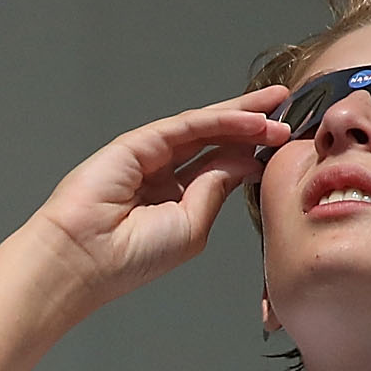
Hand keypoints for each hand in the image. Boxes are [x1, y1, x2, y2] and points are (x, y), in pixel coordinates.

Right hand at [18, 87, 289, 310]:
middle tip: (287, 112)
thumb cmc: (129, 258)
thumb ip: (215, 190)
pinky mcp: (136, 144)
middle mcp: (162, 175)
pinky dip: (220, 120)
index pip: (219, 168)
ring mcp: (148, 156)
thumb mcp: (191, 226)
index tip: (284, 147)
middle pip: (215, 141)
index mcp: (174, 201)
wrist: (83, 260)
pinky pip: (186, 127)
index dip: (251, 153)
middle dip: (252, 125)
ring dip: (242, 117)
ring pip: (203, 128)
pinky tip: (249, 119)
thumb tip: (244, 161)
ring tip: (277, 110)